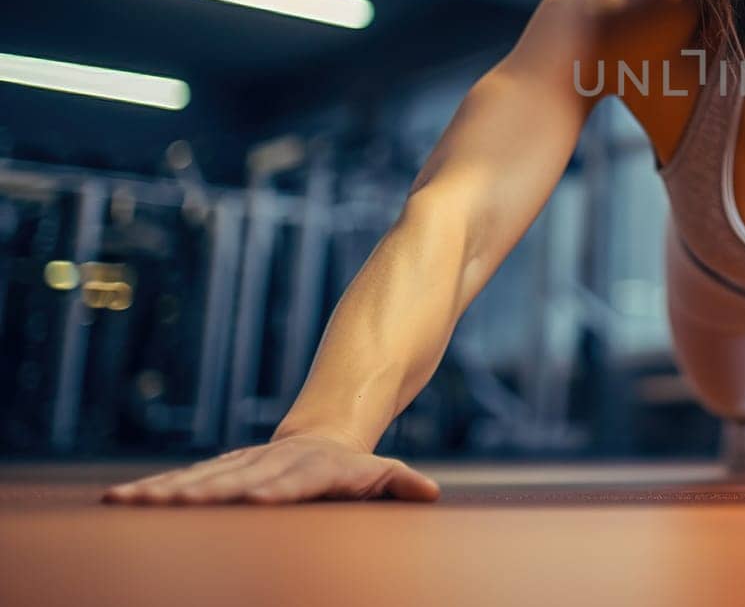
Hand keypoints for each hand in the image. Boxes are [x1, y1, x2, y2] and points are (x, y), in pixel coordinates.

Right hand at [101, 432, 440, 505]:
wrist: (322, 431)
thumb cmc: (353, 466)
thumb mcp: (379, 470)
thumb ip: (400, 482)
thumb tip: (430, 492)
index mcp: (309, 470)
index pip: (292, 484)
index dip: (276, 492)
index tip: (257, 501)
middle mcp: (270, 466)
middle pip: (235, 481)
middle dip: (203, 494)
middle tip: (170, 505)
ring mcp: (242, 467)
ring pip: (200, 479)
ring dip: (165, 492)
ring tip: (127, 501)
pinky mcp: (222, 472)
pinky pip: (186, 481)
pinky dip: (155, 490)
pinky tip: (121, 501)